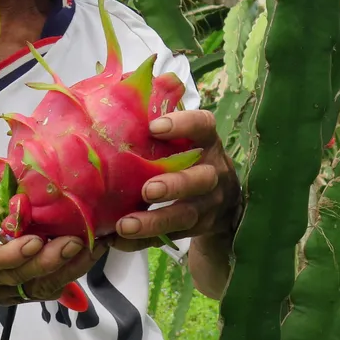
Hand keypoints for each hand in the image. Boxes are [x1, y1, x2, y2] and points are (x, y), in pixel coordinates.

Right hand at [0, 173, 95, 301]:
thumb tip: (23, 165)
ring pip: (30, 289)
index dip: (11, 254)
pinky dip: (61, 278)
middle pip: (14, 278)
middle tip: (77, 242)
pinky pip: (36, 293)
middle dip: (48, 261)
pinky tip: (83, 261)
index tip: (36, 240)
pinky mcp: (6, 297)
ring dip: (64, 271)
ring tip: (92, 250)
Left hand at [110, 110, 240, 252]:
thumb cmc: (190, 157)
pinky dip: (144, 241)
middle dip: (174, 185)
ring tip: (126, 225)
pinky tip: (120, 241)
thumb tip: (115, 98)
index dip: (183, 125)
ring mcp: (208, 204)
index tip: (155, 126)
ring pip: (186, 214)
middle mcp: (213, 172)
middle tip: (147, 189)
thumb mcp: (186, 138)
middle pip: (200, 179)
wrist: (224, 198)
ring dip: (155, 221)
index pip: (203, 125)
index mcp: (207, 141)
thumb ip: (160, 124)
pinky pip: (170, 237)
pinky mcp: (197, 228)